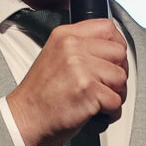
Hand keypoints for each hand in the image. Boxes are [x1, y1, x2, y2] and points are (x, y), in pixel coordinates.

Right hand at [5, 19, 127, 145]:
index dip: (117, 46)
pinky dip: (111, 112)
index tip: (113, 60)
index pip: (108, 28)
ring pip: (121, 77)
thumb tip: (111, 49)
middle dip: (118, 72)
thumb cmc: (40, 94)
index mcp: (65, 36)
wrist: (24, 118)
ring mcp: (81, 68)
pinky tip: (98, 112)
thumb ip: (80, 47)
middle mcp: (73, 48)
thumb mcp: (55, 56)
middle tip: (105, 85)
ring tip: (99, 100)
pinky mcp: (88, 90)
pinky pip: (116, 100)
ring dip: (116, 93)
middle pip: (119, 53)